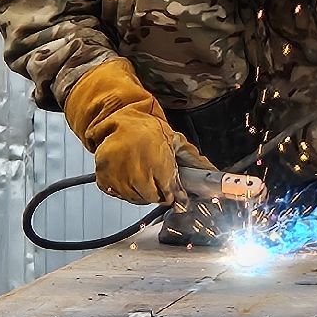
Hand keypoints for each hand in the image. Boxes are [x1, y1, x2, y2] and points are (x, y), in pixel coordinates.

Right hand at [65, 58, 204, 205]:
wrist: (122, 118)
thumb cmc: (149, 129)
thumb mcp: (176, 142)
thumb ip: (193, 162)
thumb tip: (212, 172)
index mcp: (158, 161)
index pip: (168, 193)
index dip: (172, 193)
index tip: (173, 191)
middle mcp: (136, 170)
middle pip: (151, 198)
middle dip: (157, 191)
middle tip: (155, 177)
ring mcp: (118, 175)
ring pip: (135, 198)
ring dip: (140, 191)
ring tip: (141, 173)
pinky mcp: (103, 177)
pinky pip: (117, 194)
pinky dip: (123, 188)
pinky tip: (127, 174)